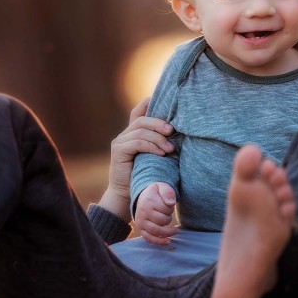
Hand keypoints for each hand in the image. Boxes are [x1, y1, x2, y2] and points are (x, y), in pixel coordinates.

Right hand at [98, 97, 173, 220]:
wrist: (127, 195)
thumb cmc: (146, 176)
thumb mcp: (155, 156)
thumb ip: (160, 143)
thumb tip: (179, 133)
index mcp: (132, 133)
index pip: (138, 112)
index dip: (148, 103)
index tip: (163, 102)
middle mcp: (124, 135)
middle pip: (142, 120)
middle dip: (159, 123)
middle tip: (172, 131)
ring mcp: (119, 142)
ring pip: (141, 131)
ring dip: (158, 139)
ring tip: (170, 149)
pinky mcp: (118, 151)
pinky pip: (137, 143)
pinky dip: (151, 146)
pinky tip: (161, 153)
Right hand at [134, 182, 178, 244]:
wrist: (143, 197)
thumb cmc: (155, 193)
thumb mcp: (162, 187)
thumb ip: (168, 192)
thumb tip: (171, 203)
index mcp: (148, 201)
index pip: (166, 209)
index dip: (171, 208)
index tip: (169, 205)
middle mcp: (143, 212)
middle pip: (162, 221)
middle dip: (169, 218)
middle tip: (168, 214)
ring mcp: (140, 222)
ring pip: (156, 231)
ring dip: (168, 232)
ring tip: (176, 230)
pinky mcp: (140, 229)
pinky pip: (149, 238)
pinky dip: (159, 241)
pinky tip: (168, 241)